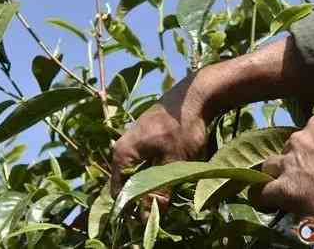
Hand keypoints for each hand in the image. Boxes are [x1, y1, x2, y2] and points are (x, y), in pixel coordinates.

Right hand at [111, 73, 212, 214]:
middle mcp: (124, 147)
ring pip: (139, 173)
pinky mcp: (148, 139)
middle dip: (143, 197)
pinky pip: (146, 162)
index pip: (119, 191)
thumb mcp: (174, 162)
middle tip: (161, 208)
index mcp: (123, 153)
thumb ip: (161, 189)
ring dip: (151, 185)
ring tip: (167, 194)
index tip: (149, 219)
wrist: (195, 95)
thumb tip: (150, 215)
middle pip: (128, 183)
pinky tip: (170, 176)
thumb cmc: (182, 127)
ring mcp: (135, 142)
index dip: (132, 208)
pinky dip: (156, 172)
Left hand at [251, 114, 313, 246]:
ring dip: (279, 178)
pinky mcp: (284, 188)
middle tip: (311, 180)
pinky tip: (275, 205)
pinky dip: (268, 199)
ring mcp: (289, 163)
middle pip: (288, 150)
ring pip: (271, 167)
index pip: (307, 134)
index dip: (312, 150)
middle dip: (296, 163)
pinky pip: (264, 192)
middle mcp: (299, 139)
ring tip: (292, 192)